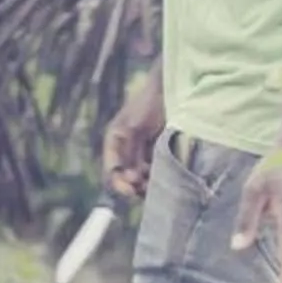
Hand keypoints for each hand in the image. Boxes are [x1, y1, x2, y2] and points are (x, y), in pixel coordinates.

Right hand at [102, 77, 164, 199]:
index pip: (111, 170)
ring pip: (139, 178)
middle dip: (133, 187)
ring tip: (155, 186)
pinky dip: (156, 178)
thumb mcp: (135, 128)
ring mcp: (140, 152)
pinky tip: (164, 179)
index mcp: (114, 142)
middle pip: (124, 178)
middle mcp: (125, 150)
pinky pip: (152, 172)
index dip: (120, 182)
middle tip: (145, 190)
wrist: (170, 92)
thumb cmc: (148, 105)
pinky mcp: (155, 154)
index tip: (133, 186)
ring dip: (145, 185)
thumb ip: (130, 152)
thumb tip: (130, 177)